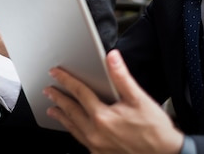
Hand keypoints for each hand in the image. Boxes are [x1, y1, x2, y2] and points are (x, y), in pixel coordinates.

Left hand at [43, 49, 183, 153]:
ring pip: (72, 128)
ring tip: (52, 109)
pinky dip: (73, 131)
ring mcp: (96, 146)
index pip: (78, 92)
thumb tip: (112, 58)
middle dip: (58, 98)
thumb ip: (122, 77)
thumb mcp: (139, 99)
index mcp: (102, 116)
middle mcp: (95, 133)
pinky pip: (80, 140)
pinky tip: (73, 128)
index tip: (56, 73)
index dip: (66, 80)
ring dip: (61, 116)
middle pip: (71, 111)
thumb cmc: (155, 130)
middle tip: (48, 90)